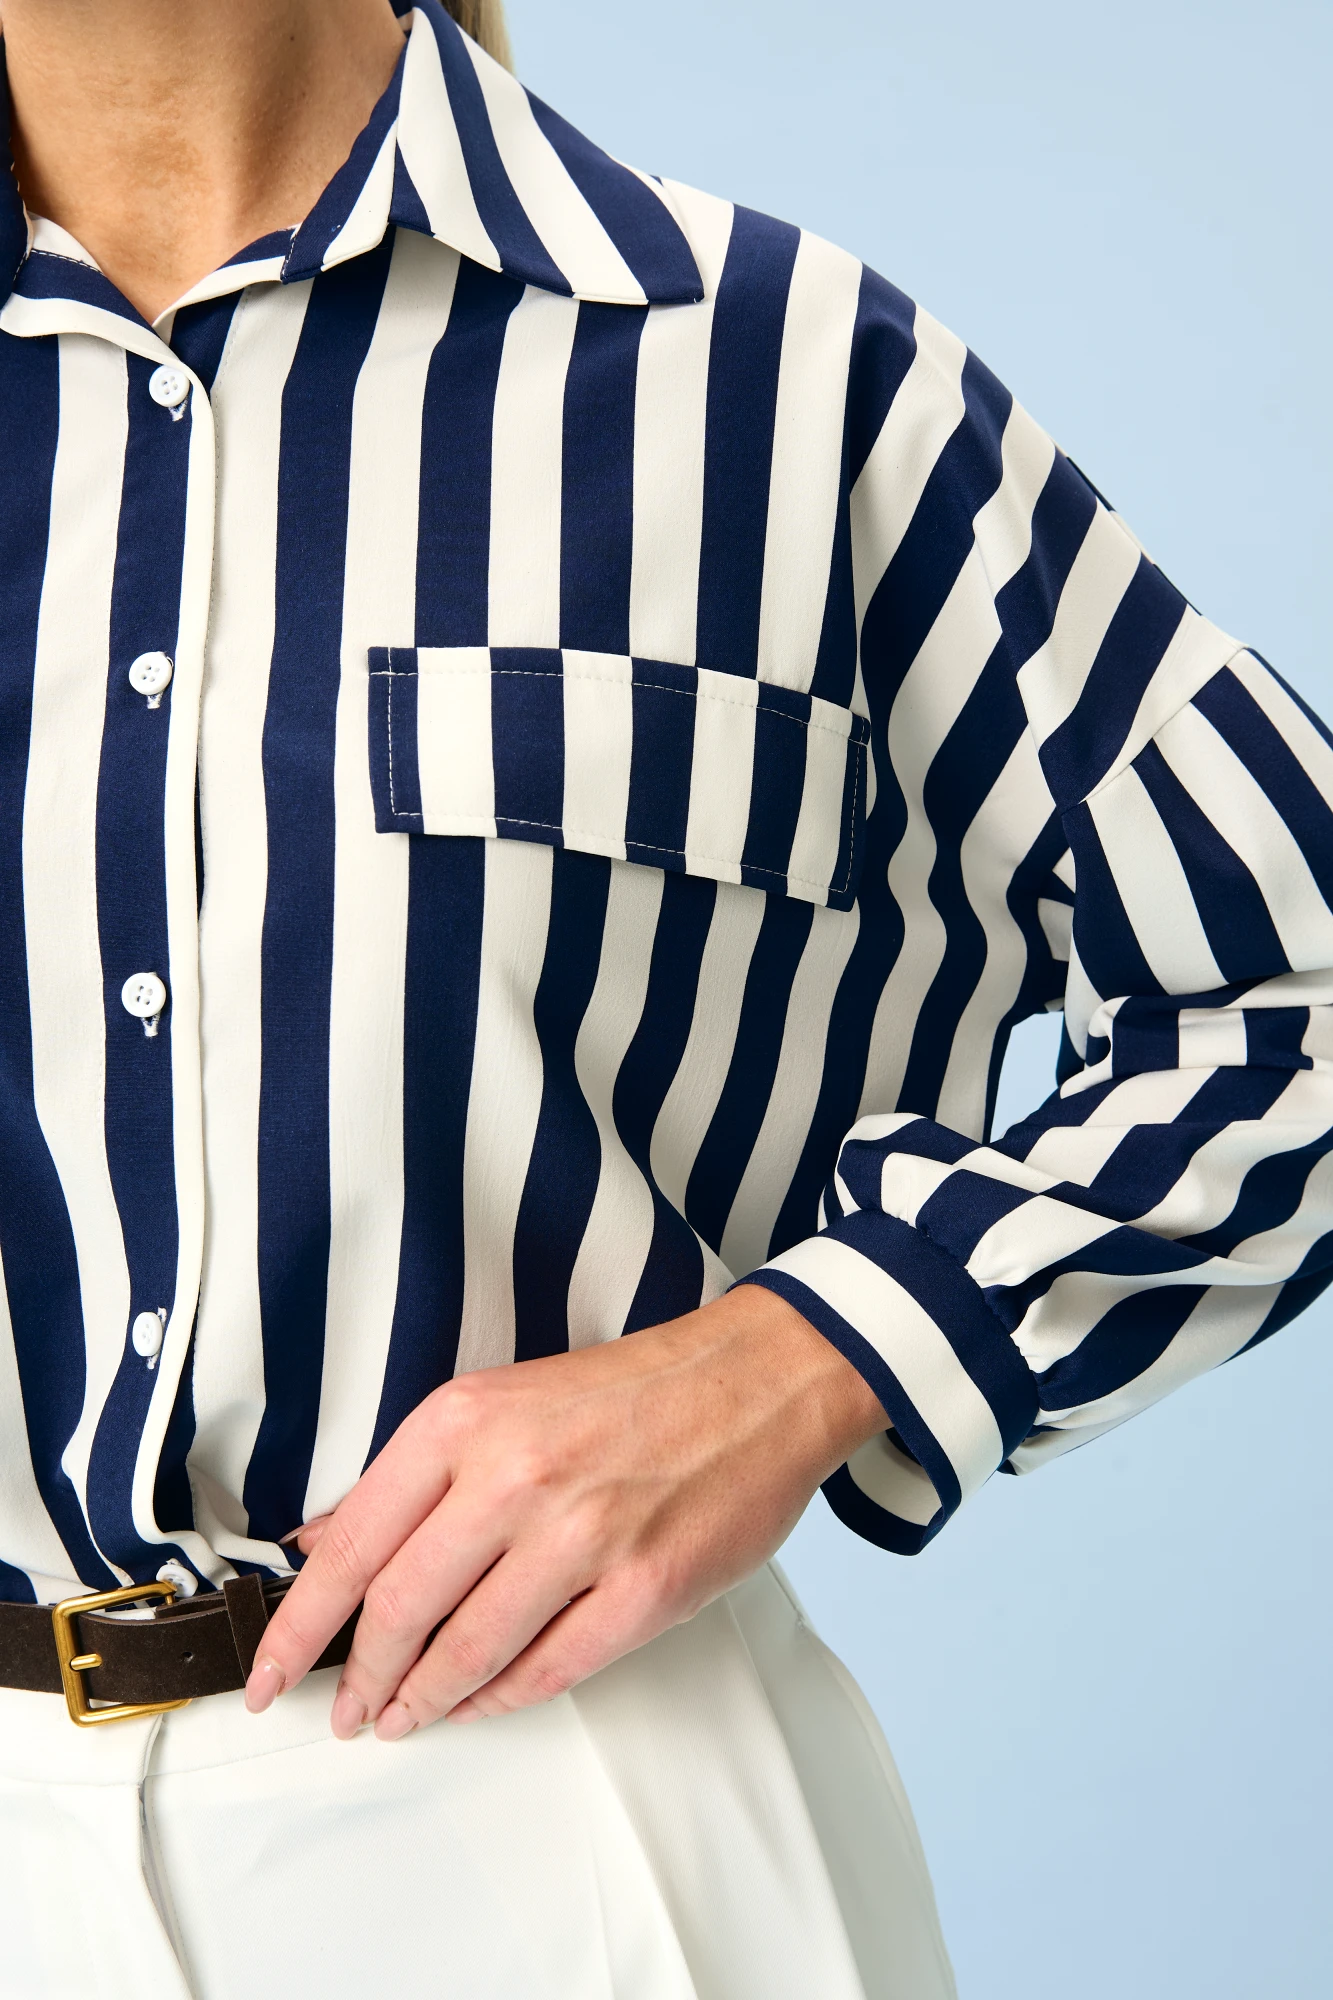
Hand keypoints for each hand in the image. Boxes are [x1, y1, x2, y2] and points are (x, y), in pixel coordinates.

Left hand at [244, 1284, 885, 1740]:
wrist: (756, 1378)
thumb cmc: (632, 1390)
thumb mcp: (502, 1398)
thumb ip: (413, 1474)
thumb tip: (327, 1541)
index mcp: (466, 1421)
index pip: (352, 1545)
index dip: (297, 1626)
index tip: (267, 1671)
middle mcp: (515, 1475)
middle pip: (399, 1610)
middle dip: (358, 1679)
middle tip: (343, 1711)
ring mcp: (583, 1536)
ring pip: (467, 1653)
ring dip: (422, 1702)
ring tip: (401, 1718)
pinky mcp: (643, 1588)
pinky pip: (548, 1670)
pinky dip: (501, 1699)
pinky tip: (479, 1704)